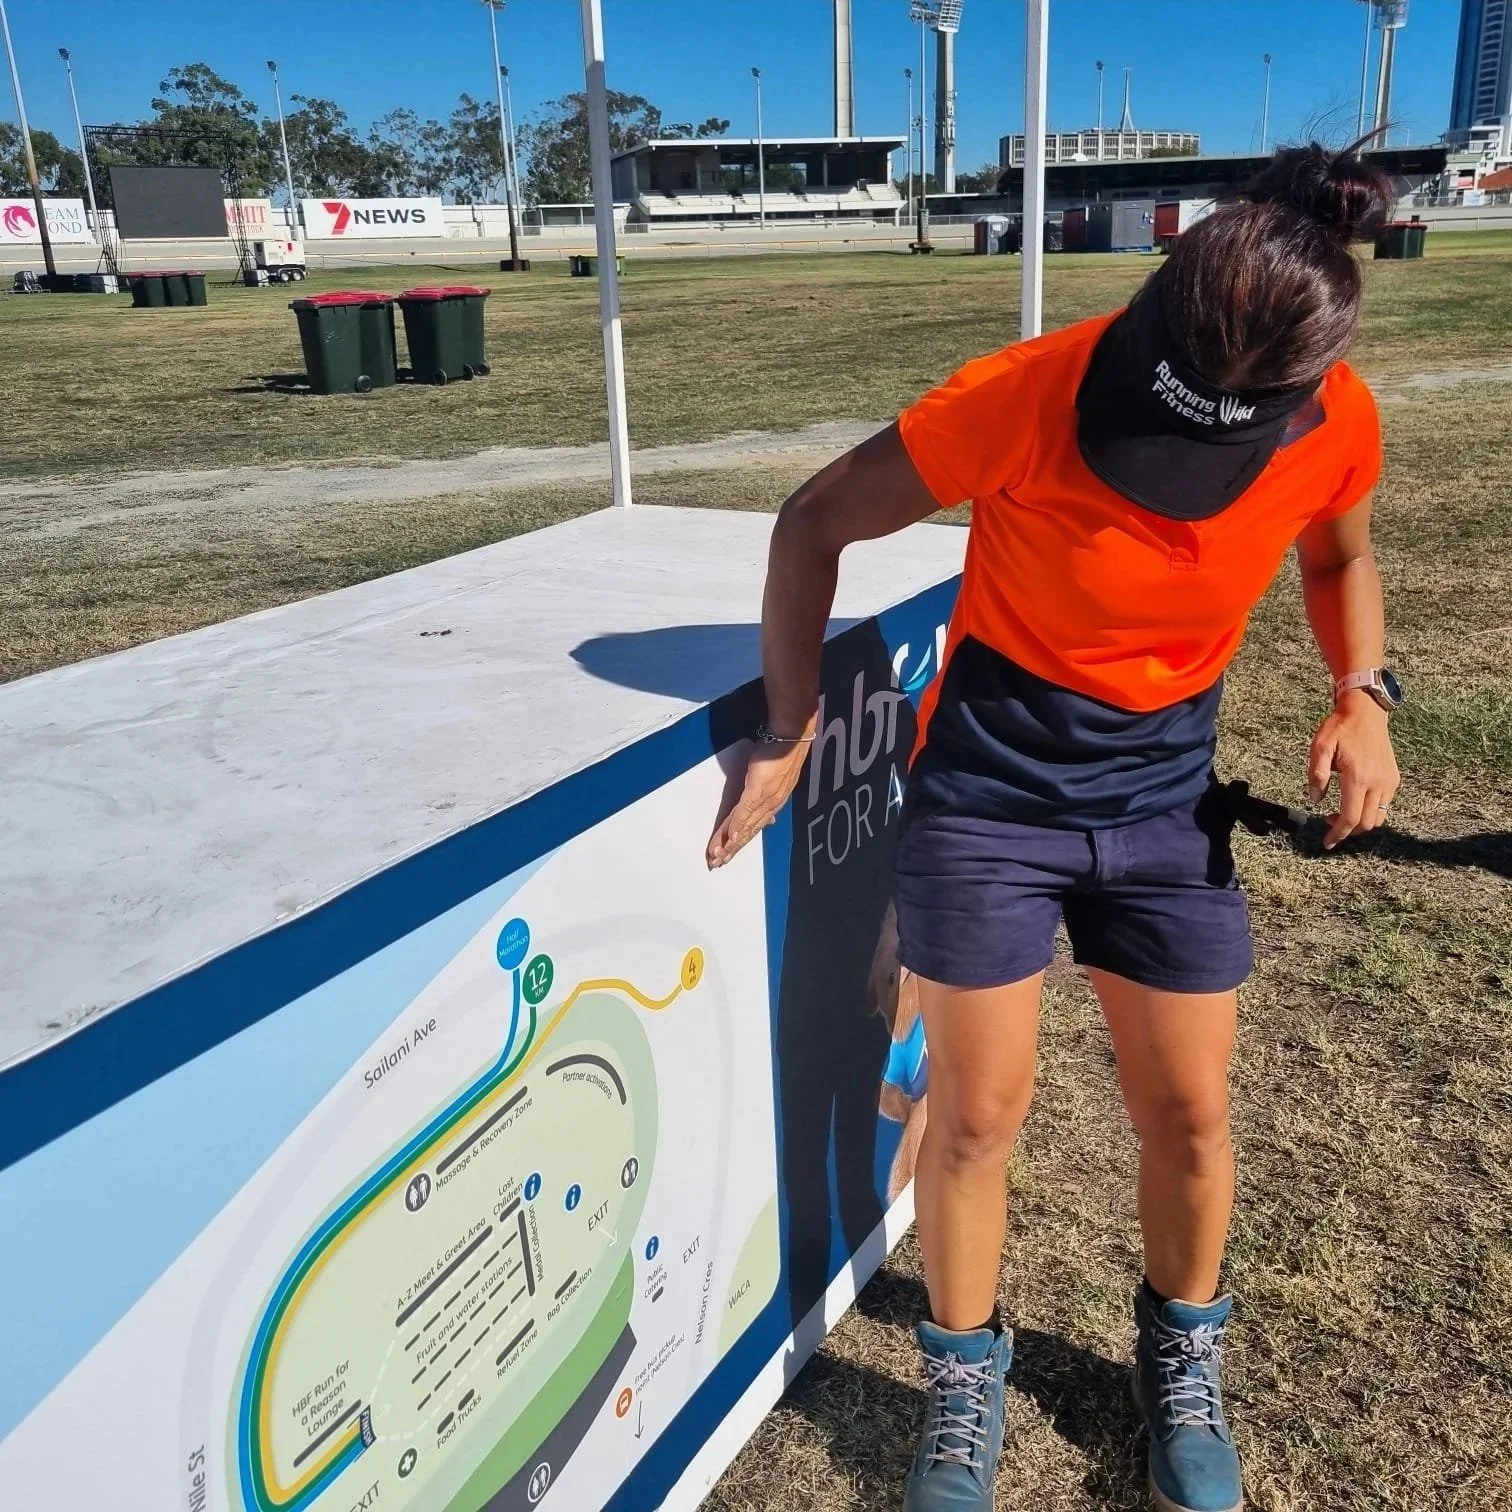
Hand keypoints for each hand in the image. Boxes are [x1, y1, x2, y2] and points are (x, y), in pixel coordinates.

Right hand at [706, 739, 809, 869]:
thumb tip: (768, 820)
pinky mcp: (758, 789)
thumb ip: (766, 798)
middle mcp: (769, 806)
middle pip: (746, 832)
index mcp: (772, 804)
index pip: (751, 828)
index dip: (738, 844)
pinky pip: (745, 811)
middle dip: (730, 850)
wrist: (789, 738)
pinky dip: (736, 825)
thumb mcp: (773, 779)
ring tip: (718, 856)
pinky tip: (729, 837)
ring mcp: (764, 799)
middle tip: (715, 864)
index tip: (726, 856)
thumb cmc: (779, 753)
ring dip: (730, 842)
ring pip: (744, 826)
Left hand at [1307, 690, 1400, 849]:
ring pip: (1378, 818)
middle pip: (1366, 823)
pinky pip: (1384, 805)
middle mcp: (1378, 783)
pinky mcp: (1394, 778)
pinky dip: (1370, 811)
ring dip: (1360, 823)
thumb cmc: (1340, 728)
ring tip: (1340, 814)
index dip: (1338, 834)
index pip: (1350, 818)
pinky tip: (1354, 801)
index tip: (1327, 843)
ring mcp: (1389, 782)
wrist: (1366, 712)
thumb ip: (1316, 775)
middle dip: (1347, 831)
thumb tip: (1316, 799)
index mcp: (1357, 778)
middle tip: (1329, 825)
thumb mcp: (1319, 747)